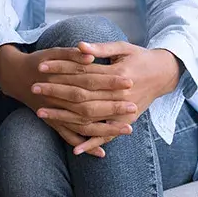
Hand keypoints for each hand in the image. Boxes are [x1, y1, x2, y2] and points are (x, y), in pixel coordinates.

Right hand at [0, 45, 126, 156]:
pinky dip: (84, 145)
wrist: (15, 76)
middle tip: (133, 107)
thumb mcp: (54, 52)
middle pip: (89, 105)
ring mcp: (55, 112)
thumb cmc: (39, 61)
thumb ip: (72, 54)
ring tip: (128, 129)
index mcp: (60, 78)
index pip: (90, 80)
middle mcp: (58, 98)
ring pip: (82, 124)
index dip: (109, 81)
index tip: (129, 82)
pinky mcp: (52, 122)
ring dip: (105, 129)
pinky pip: (69, 136)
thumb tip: (90, 55)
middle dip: (112, 107)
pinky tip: (102, 152)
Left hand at [35, 41, 179, 153]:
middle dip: (55, 93)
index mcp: (119, 75)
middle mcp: (120, 95)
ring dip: (64, 117)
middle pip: (81, 96)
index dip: (61, 69)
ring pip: (89, 117)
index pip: (82, 72)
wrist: (164, 74)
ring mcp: (124, 112)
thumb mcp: (122, 48)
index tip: (40, 67)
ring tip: (40, 113)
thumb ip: (101, 48)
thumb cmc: (139, 57)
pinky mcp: (126, 122)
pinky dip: (92, 143)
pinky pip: (107, 136)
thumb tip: (79, 46)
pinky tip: (75, 150)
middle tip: (33, 88)